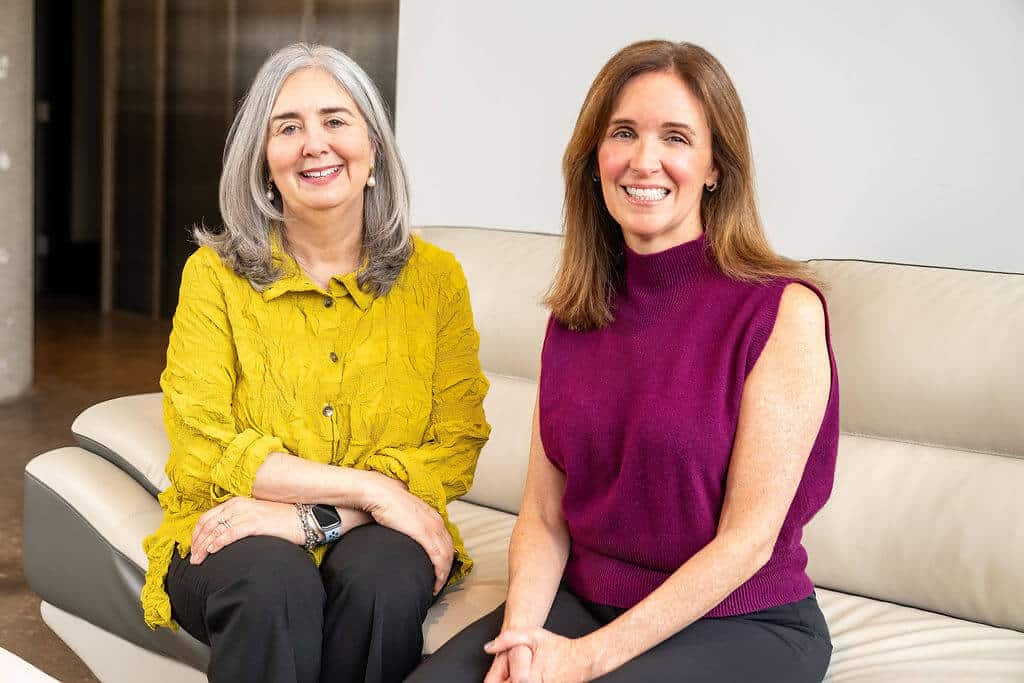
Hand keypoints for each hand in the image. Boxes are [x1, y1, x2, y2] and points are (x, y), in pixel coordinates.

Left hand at [190, 497, 303, 563]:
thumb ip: (238, 521)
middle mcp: (239, 505)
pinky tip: (212, 550)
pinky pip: (231, 533)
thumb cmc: (281, 521)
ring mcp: (247, 513)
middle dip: (197, 543)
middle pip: (209, 524)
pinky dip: (219, 542)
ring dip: (204, 546)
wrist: (303, 519)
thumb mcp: (255, 516)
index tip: (193, 548)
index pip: (208, 517)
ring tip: (199, 559)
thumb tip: (221, 536)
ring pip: (216, 529)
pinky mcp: (255, 523)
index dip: (196, 534)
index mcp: (237, 502)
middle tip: (192, 558)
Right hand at [362, 473, 453, 594]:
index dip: (445, 556)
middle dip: (447, 569)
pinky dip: (440, 573)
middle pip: (449, 550)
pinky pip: (439, 558)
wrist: (381, 493)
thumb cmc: (387, 502)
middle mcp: (437, 521)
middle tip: (439, 582)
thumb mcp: (404, 513)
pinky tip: (436, 583)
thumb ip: (410, 522)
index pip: (446, 540)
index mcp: (433, 516)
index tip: (439, 569)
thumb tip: (404, 530)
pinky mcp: (425, 535)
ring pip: (447, 557)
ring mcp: (432, 528)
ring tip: (437, 587)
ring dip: (444, 575)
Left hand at [485, 629, 595, 682]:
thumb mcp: (532, 635)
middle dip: (504, 681)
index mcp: (524, 678)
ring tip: (520, 674)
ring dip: (513, 682)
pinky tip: (526, 677)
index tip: (499, 675)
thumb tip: (489, 647)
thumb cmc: (559, 647)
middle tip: (508, 675)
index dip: (496, 679)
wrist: (582, 660)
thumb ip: (508, 639)